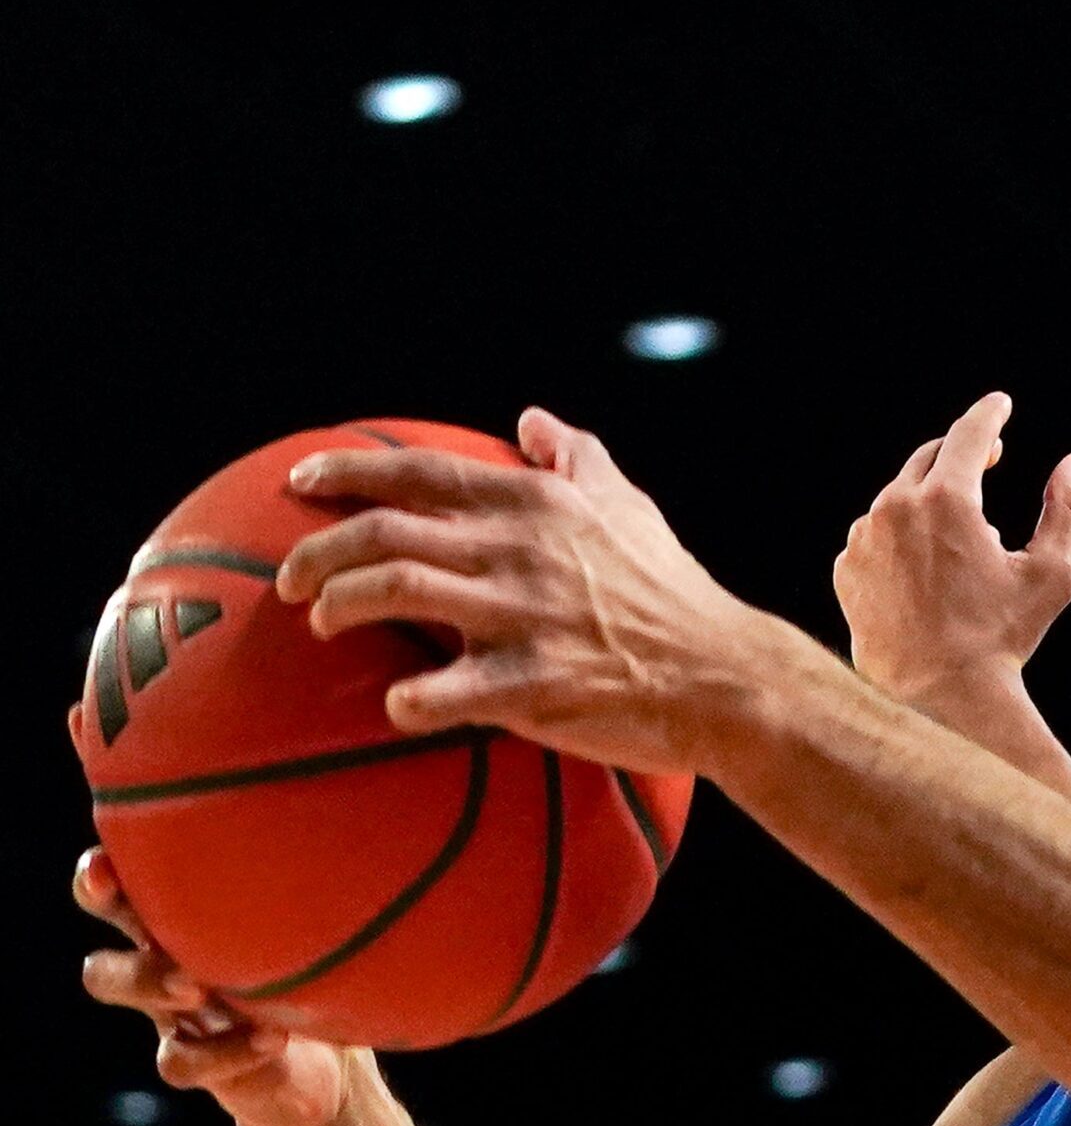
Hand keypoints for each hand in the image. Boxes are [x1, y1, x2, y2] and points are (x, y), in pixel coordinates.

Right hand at [74, 848, 357, 1125]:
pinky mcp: (199, 1064)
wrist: (330, 1062)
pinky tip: (273, 1037)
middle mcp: (165, 957)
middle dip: (109, 925)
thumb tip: (345, 836)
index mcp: (185, 917)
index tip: (108, 863)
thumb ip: (309, 892)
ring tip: (196, 985)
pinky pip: (181, 1062)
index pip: (124, 884)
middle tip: (149, 926)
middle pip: (106, 926)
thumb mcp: (313, 926)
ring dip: (148, 982)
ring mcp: (174, 1013)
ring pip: (114, 987)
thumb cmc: (320, 968)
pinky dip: (227, 1051)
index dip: (102, 874)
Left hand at [275, 409, 774, 776]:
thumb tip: (534, 420)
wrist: (725, 676)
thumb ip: (577, 458)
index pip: (420, 472)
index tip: (298, 480)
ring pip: (394, 593)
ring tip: (323, 623)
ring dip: (341, 606)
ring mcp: (522, 616)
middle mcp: (519, 550)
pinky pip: (439, 692)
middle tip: (290, 578)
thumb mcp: (630, 508)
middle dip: (317, 552)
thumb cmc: (675, 593)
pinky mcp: (529, 684)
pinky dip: (404, 700)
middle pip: (384, 533)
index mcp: (537, 504)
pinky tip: (395, 706)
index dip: (346, 471)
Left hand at [836, 392, 1070, 703]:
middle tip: (988, 460)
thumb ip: (1067, 509)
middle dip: (961, 455)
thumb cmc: (1001, 638)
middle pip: (930, 459)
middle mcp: (896, 509)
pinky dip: (900, 540)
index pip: (969, 435)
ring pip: (900, 499)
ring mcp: (864, 539)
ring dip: (929, 505)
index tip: (1000, 405)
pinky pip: (875, 537)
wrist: (941, 696)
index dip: (990, 415)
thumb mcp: (1050, 574)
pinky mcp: (847, 568)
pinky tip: (924, 571)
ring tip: (959, 542)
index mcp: (948, 500)